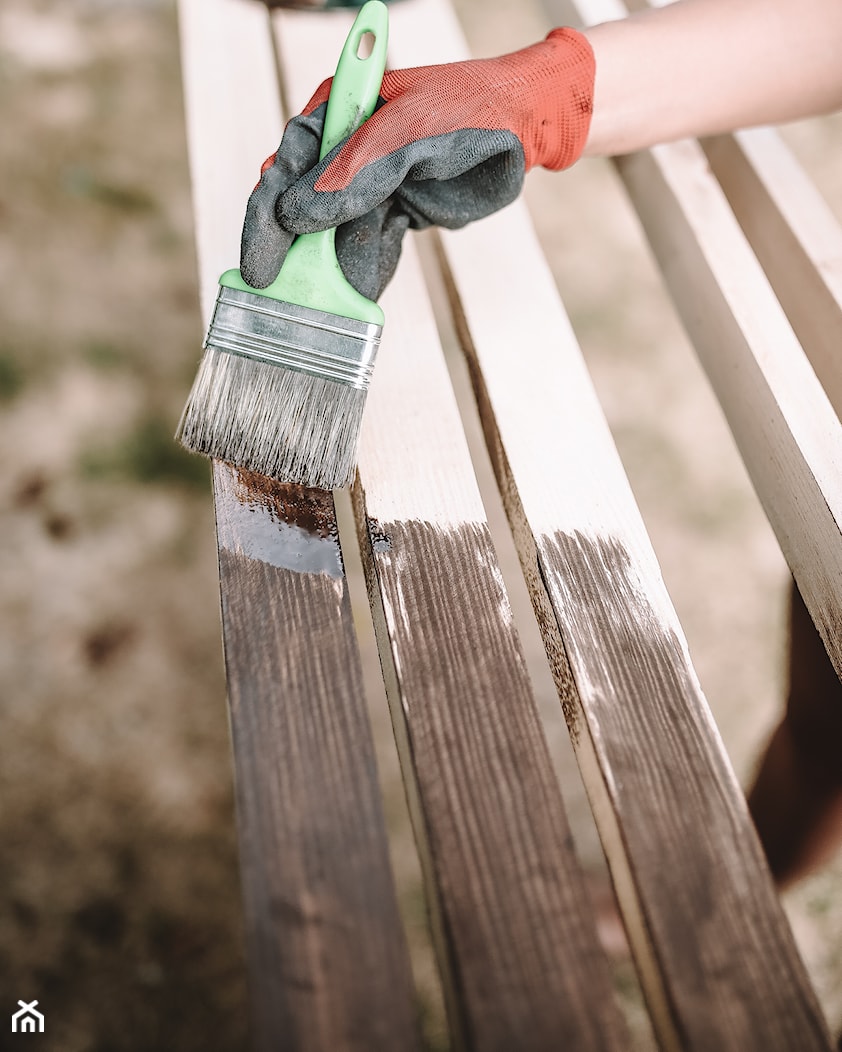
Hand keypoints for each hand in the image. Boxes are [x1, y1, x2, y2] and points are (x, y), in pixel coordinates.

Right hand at [240, 27, 594, 298]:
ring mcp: (369, 182)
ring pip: (331, 230)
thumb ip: (354, 173)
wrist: (527, 127)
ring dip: (324, 269)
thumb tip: (297, 215)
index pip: (286, 164)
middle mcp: (346, 148)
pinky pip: (366, 244)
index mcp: (340, 113)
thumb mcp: (409, 134)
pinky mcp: (393, 208)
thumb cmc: (472, 109)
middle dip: (288, 248)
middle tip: (271, 289)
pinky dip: (360, 271)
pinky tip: (351, 300)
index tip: (259, 258)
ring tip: (316, 306)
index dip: (267, 213)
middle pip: (301, 203)